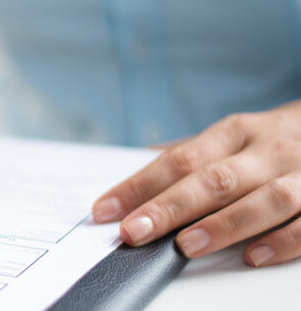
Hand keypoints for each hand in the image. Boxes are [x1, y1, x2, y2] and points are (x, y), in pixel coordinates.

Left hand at [93, 101, 300, 266]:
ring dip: (224, 224)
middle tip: (135, 230)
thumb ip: (187, 155)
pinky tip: (252, 255)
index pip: (179, 160)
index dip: (139, 186)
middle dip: (170, 207)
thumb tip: (130, 166)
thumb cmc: (271, 142)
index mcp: (234, 133)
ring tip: (186, 245)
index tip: (106, 210)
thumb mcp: (230, 138)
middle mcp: (266, 151)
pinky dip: (283, 240)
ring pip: (265, 198)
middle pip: (214, 179)